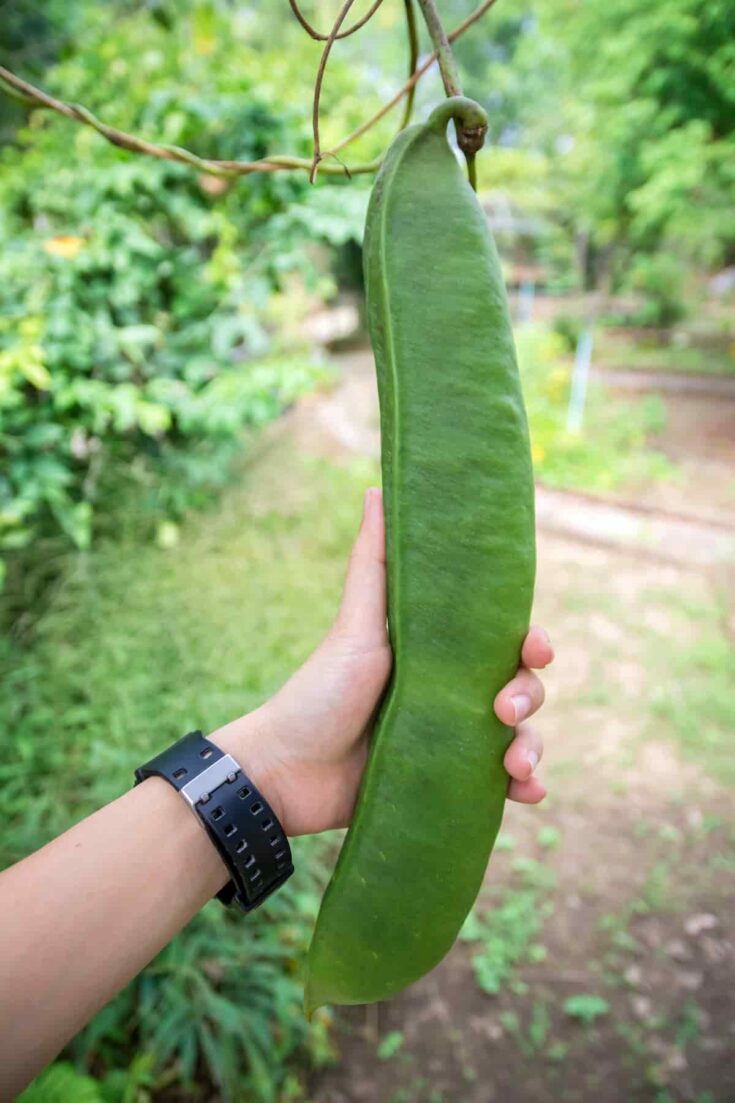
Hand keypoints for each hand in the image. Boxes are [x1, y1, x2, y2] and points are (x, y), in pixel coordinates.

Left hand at [211, 488, 552, 835]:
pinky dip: (525, 787)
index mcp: (437, 653)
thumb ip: (374, 563)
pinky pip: (499, 786)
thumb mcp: (354, 625)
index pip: (501, 640)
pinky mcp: (446, 784)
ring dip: (531, 747)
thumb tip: (379, 488)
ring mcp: (451, 741)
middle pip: (519, 686)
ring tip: (514, 765)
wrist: (285, 773)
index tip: (533, 647)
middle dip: (529, 695)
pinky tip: (528, 792)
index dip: (529, 641)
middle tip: (502, 708)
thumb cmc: (318, 691)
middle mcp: (451, 694)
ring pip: (518, 736)